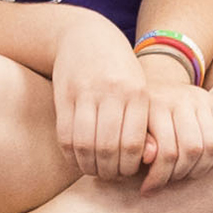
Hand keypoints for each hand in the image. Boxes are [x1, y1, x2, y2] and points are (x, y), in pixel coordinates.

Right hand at [47, 17, 153, 182]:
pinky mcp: (64, 96)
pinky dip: (71, 155)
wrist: (86, 35)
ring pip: (84, 145)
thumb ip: (143, 123)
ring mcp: (86, 93)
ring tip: (94, 171)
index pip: (133, 144)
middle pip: (107, 148)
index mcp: (137, 93)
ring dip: (89, 166)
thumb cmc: (119, 71)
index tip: (127, 173)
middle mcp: (112, 93)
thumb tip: (149, 160)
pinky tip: (78, 160)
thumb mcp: (138, 90)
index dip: (128, 166)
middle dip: (108, 171)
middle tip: (109, 176)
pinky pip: (65, 136)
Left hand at [130, 67, 212, 193]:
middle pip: (192, 149)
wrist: (155, 90)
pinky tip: (199, 164)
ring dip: (199, 169)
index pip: (166, 151)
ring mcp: (201, 100)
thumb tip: (149, 158)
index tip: (147, 191)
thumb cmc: (139, 118)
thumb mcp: (131, 130)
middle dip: (180, 174)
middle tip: (167, 183)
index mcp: (155, 103)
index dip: (158, 178)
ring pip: (212, 145)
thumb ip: (140, 144)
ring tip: (183, 175)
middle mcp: (181, 98)